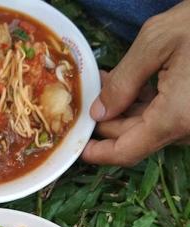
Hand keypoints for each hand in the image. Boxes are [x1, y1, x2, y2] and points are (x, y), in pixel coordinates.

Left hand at [82, 0, 189, 166]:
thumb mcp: (159, 41)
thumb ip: (124, 80)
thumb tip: (100, 112)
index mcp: (175, 118)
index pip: (126, 151)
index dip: (99, 153)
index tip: (78, 148)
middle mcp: (186, 128)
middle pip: (134, 139)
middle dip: (107, 122)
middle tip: (86, 98)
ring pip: (148, 128)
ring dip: (124, 110)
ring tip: (106, 82)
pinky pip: (164, 117)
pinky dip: (144, 104)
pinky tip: (130, 82)